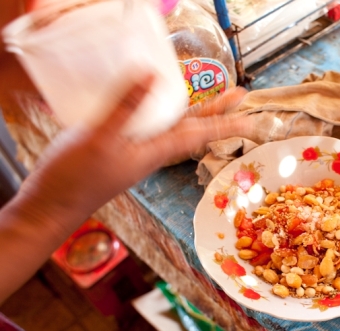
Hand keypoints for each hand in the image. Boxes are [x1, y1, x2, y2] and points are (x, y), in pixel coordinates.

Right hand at [23, 77, 251, 216]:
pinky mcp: (119, 148)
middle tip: (241, 95)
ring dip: (194, 111)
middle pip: (192, 127)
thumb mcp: (100, 140)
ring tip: (211, 97)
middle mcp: (151, 150)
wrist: (52, 205)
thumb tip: (154, 79)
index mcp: (155, 150)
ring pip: (173, 126)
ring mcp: (136, 150)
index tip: (250, 115)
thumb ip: (126, 109)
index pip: (198, 133)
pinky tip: (156, 105)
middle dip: (217, 110)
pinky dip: (162, 113)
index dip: (225, 121)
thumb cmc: (76, 179)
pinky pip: (151, 127)